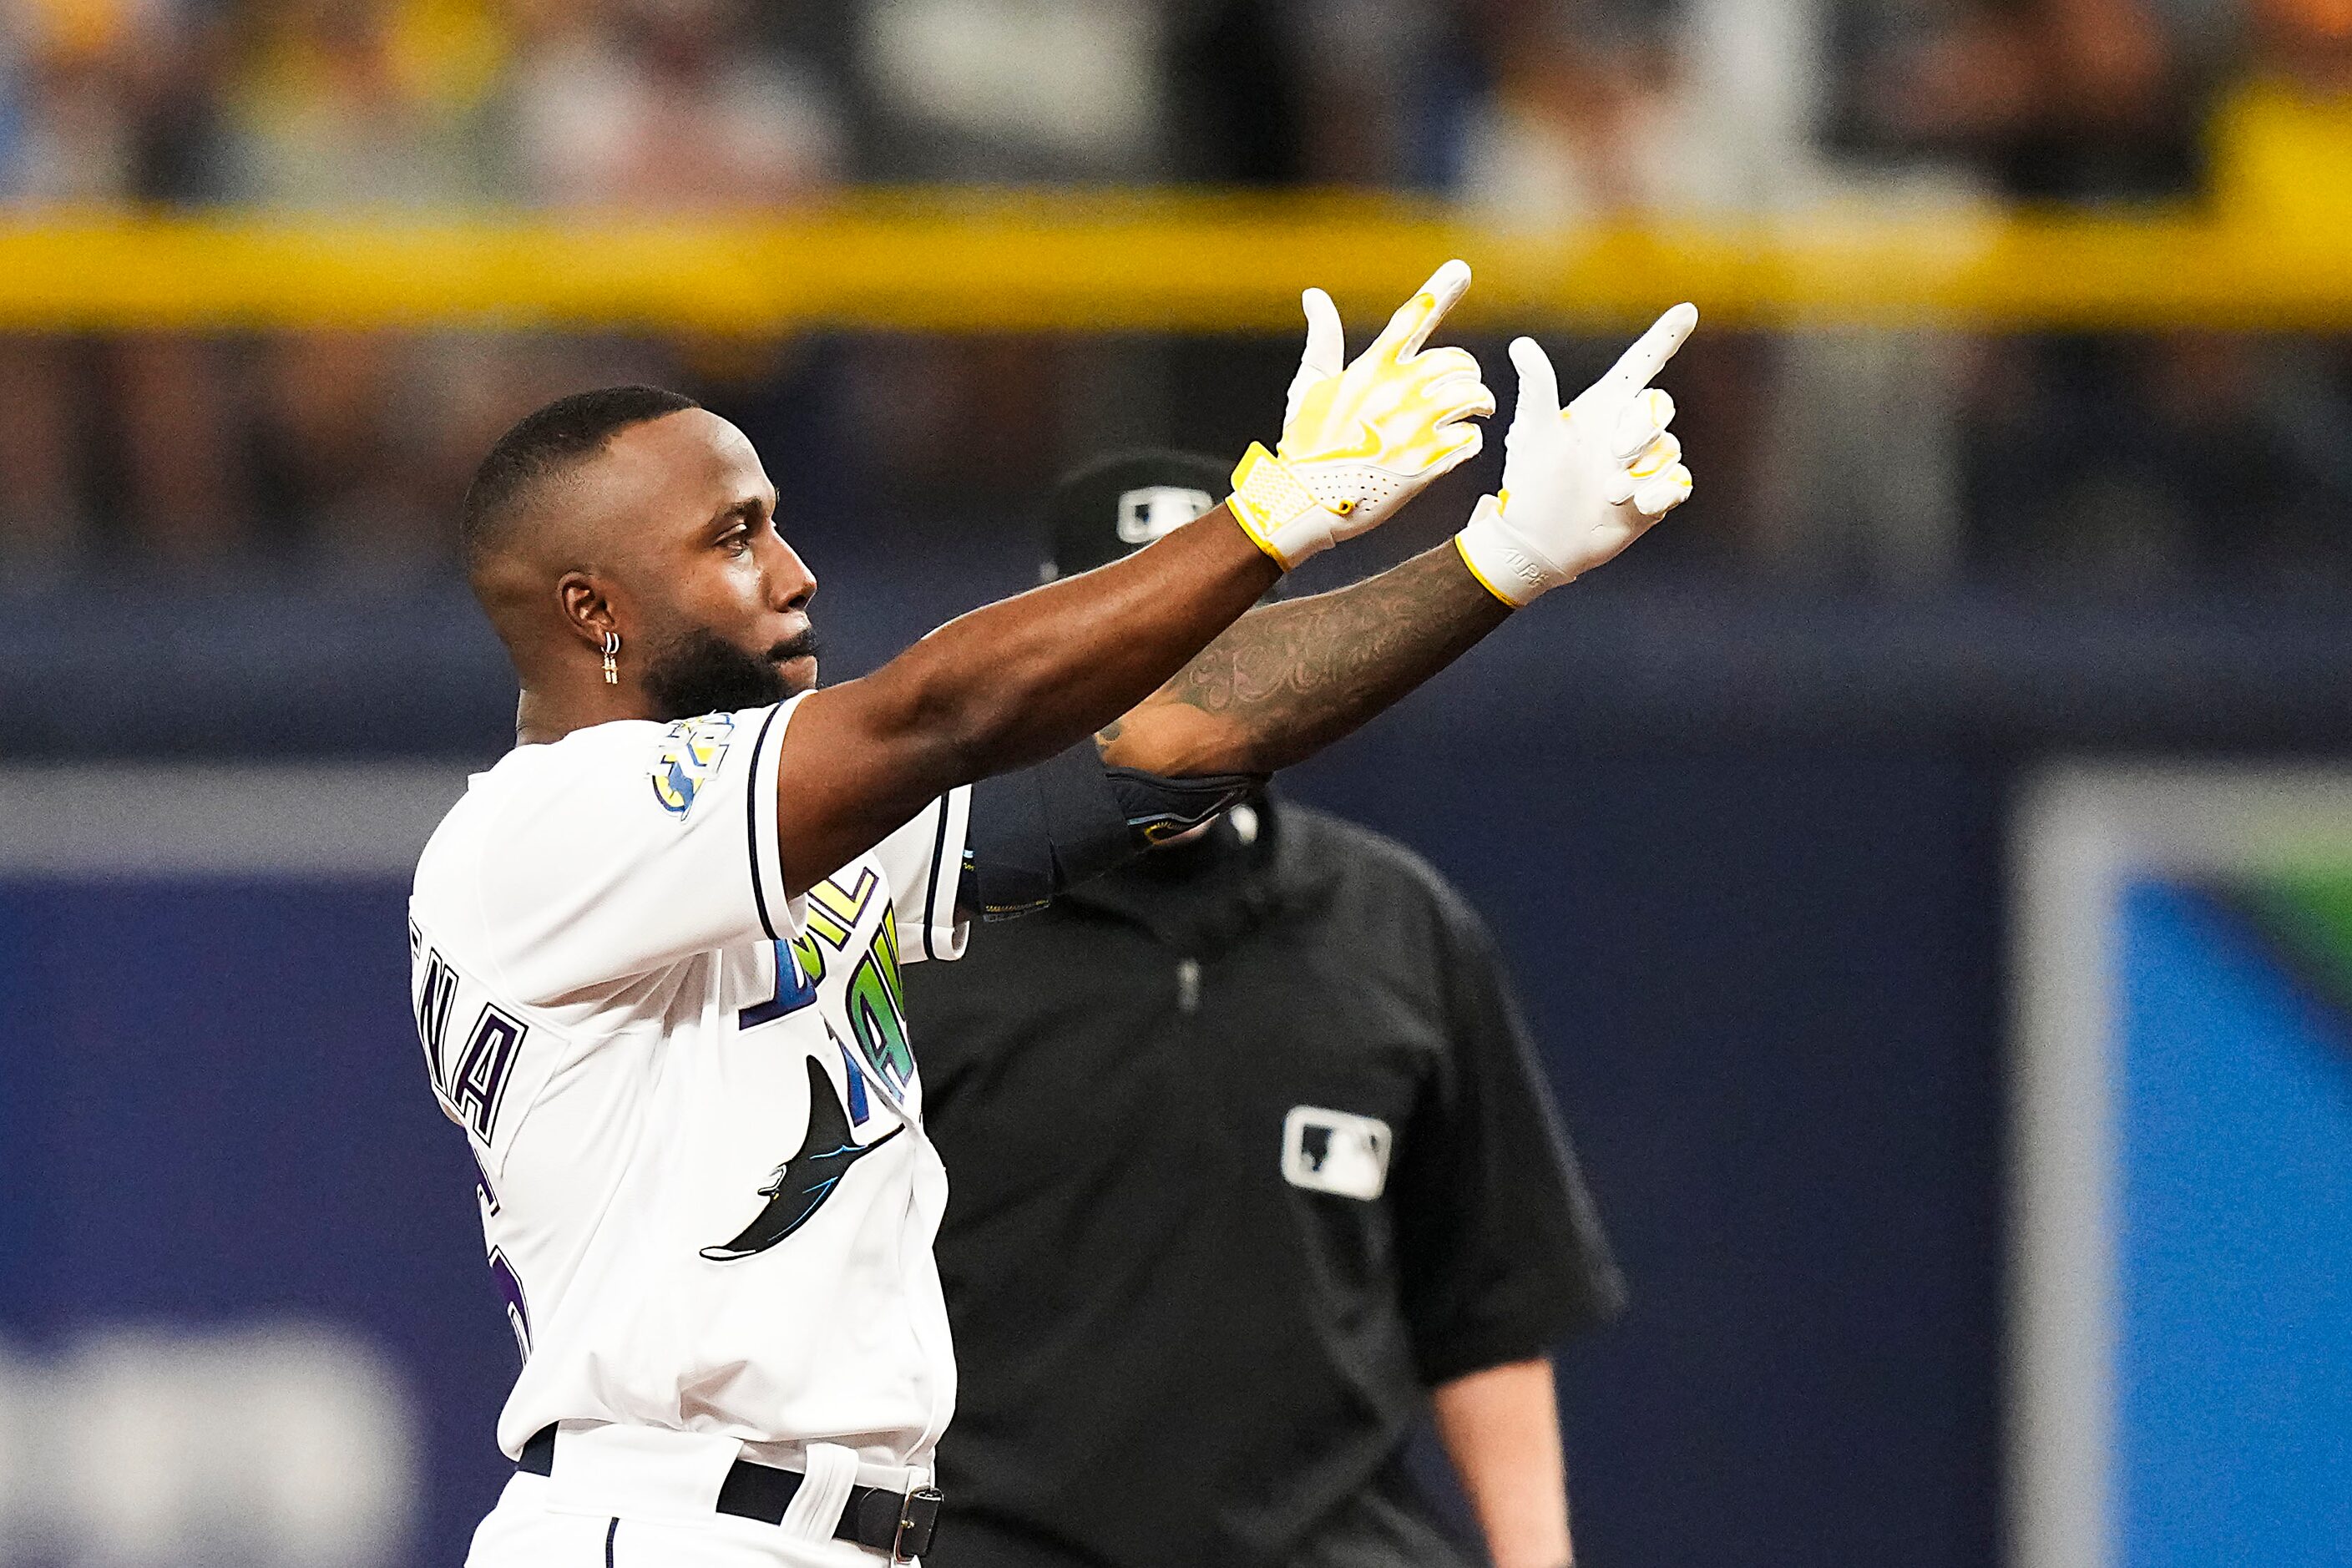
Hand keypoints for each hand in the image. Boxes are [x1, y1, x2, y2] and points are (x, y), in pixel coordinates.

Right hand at [1227, 260, 1494, 569]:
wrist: (1304, 502)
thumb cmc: (1304, 446)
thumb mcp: (1306, 387)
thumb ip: (1321, 340)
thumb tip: (1314, 296)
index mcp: (1370, 369)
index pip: (1412, 317)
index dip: (1439, 289)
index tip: (1461, 269)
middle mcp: (1397, 391)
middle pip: (1456, 361)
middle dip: (1467, 371)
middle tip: (1466, 384)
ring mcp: (1414, 427)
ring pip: (1473, 396)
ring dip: (1480, 402)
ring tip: (1477, 410)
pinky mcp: (1427, 463)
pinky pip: (1471, 438)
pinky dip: (1472, 438)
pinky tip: (1462, 443)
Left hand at [1453, 303, 1697, 606]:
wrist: (1539, 543)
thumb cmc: (1531, 486)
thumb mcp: (1535, 434)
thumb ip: (1537, 389)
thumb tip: (1521, 345)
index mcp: (1601, 407)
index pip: (1640, 364)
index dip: (1665, 337)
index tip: (1687, 310)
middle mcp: (1626, 430)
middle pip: (1661, 407)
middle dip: (1641, 429)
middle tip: (1613, 455)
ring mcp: (1642, 464)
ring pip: (1670, 448)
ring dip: (1642, 471)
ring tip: (1610, 493)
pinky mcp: (1655, 496)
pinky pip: (1680, 481)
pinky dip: (1662, 491)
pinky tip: (1637, 506)